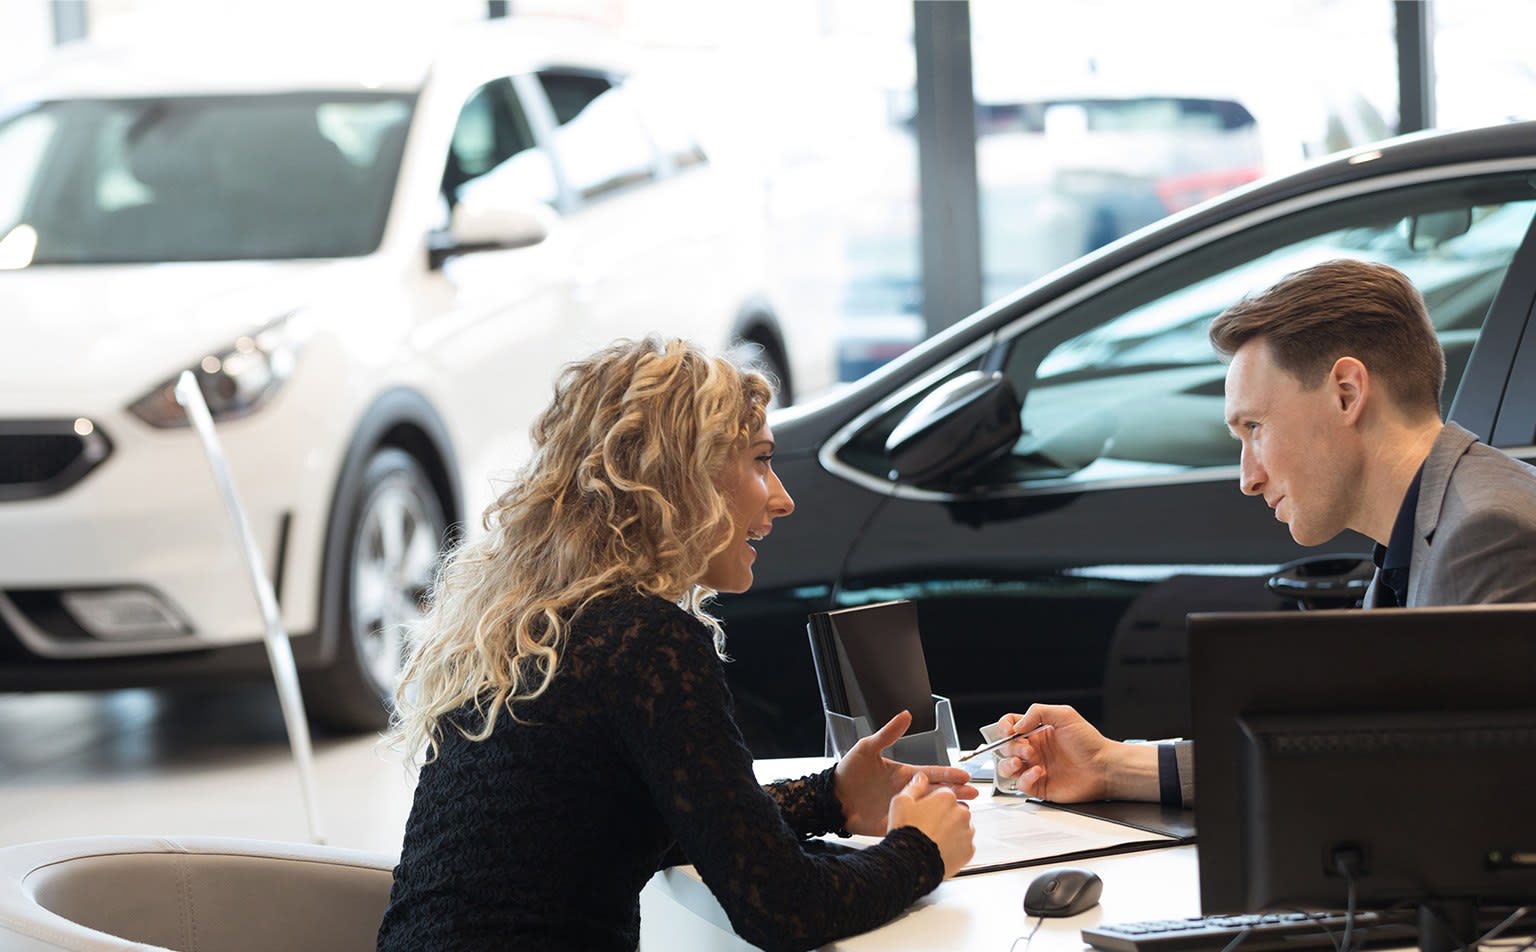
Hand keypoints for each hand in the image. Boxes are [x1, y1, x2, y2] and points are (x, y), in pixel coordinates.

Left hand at [833, 710, 977, 835]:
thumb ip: (888, 734)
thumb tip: (905, 714)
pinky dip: (929, 827)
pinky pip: (915, 826)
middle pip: (937, 791)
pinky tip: (941, 829)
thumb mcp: (867, 748)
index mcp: (904, 773)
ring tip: (964, 812)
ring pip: (931, 810)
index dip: (949, 774)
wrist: (832, 798)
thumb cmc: (848, 772)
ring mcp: (903, 808)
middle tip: (974, 793)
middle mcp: (907, 791)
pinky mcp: (894, 824)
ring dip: (946, 810)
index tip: (965, 775)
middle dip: (956, 792)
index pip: (932, 773)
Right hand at [888, 772, 974, 877]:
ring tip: (933, 841)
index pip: (944, 795)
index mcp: (946, 798)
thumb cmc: (906, 831)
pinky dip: (956, 848)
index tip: (925, 811)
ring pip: (962, 828)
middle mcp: (961, 813)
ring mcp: (967, 833)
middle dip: (945, 817)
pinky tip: (941, 850)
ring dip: (952, 832)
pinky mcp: (969, 851)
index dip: (933, 803)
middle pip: (955, 811)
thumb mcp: (901, 802)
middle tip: (928, 827)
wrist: (912, 862)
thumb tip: (921, 778)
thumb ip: (914, 787)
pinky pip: (964, 846)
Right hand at [993, 704, 1128, 802]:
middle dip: (1011, 747)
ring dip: (1008, 764)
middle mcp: (1034, 750)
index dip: (1004, 728)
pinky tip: (1039, 772)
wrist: (1104, 768)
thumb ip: (1037, 712)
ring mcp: (1035, 768)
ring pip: (1006, 768)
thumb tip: (1017, 725)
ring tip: (1023, 761)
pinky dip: (1025, 778)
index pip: (1010, 726)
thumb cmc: (1090, 742)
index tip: (1009, 731)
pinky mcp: (1040, 786)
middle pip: (1004, 747)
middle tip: (1027, 749)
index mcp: (1037, 732)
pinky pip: (1021, 785)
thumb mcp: (1065, 715)